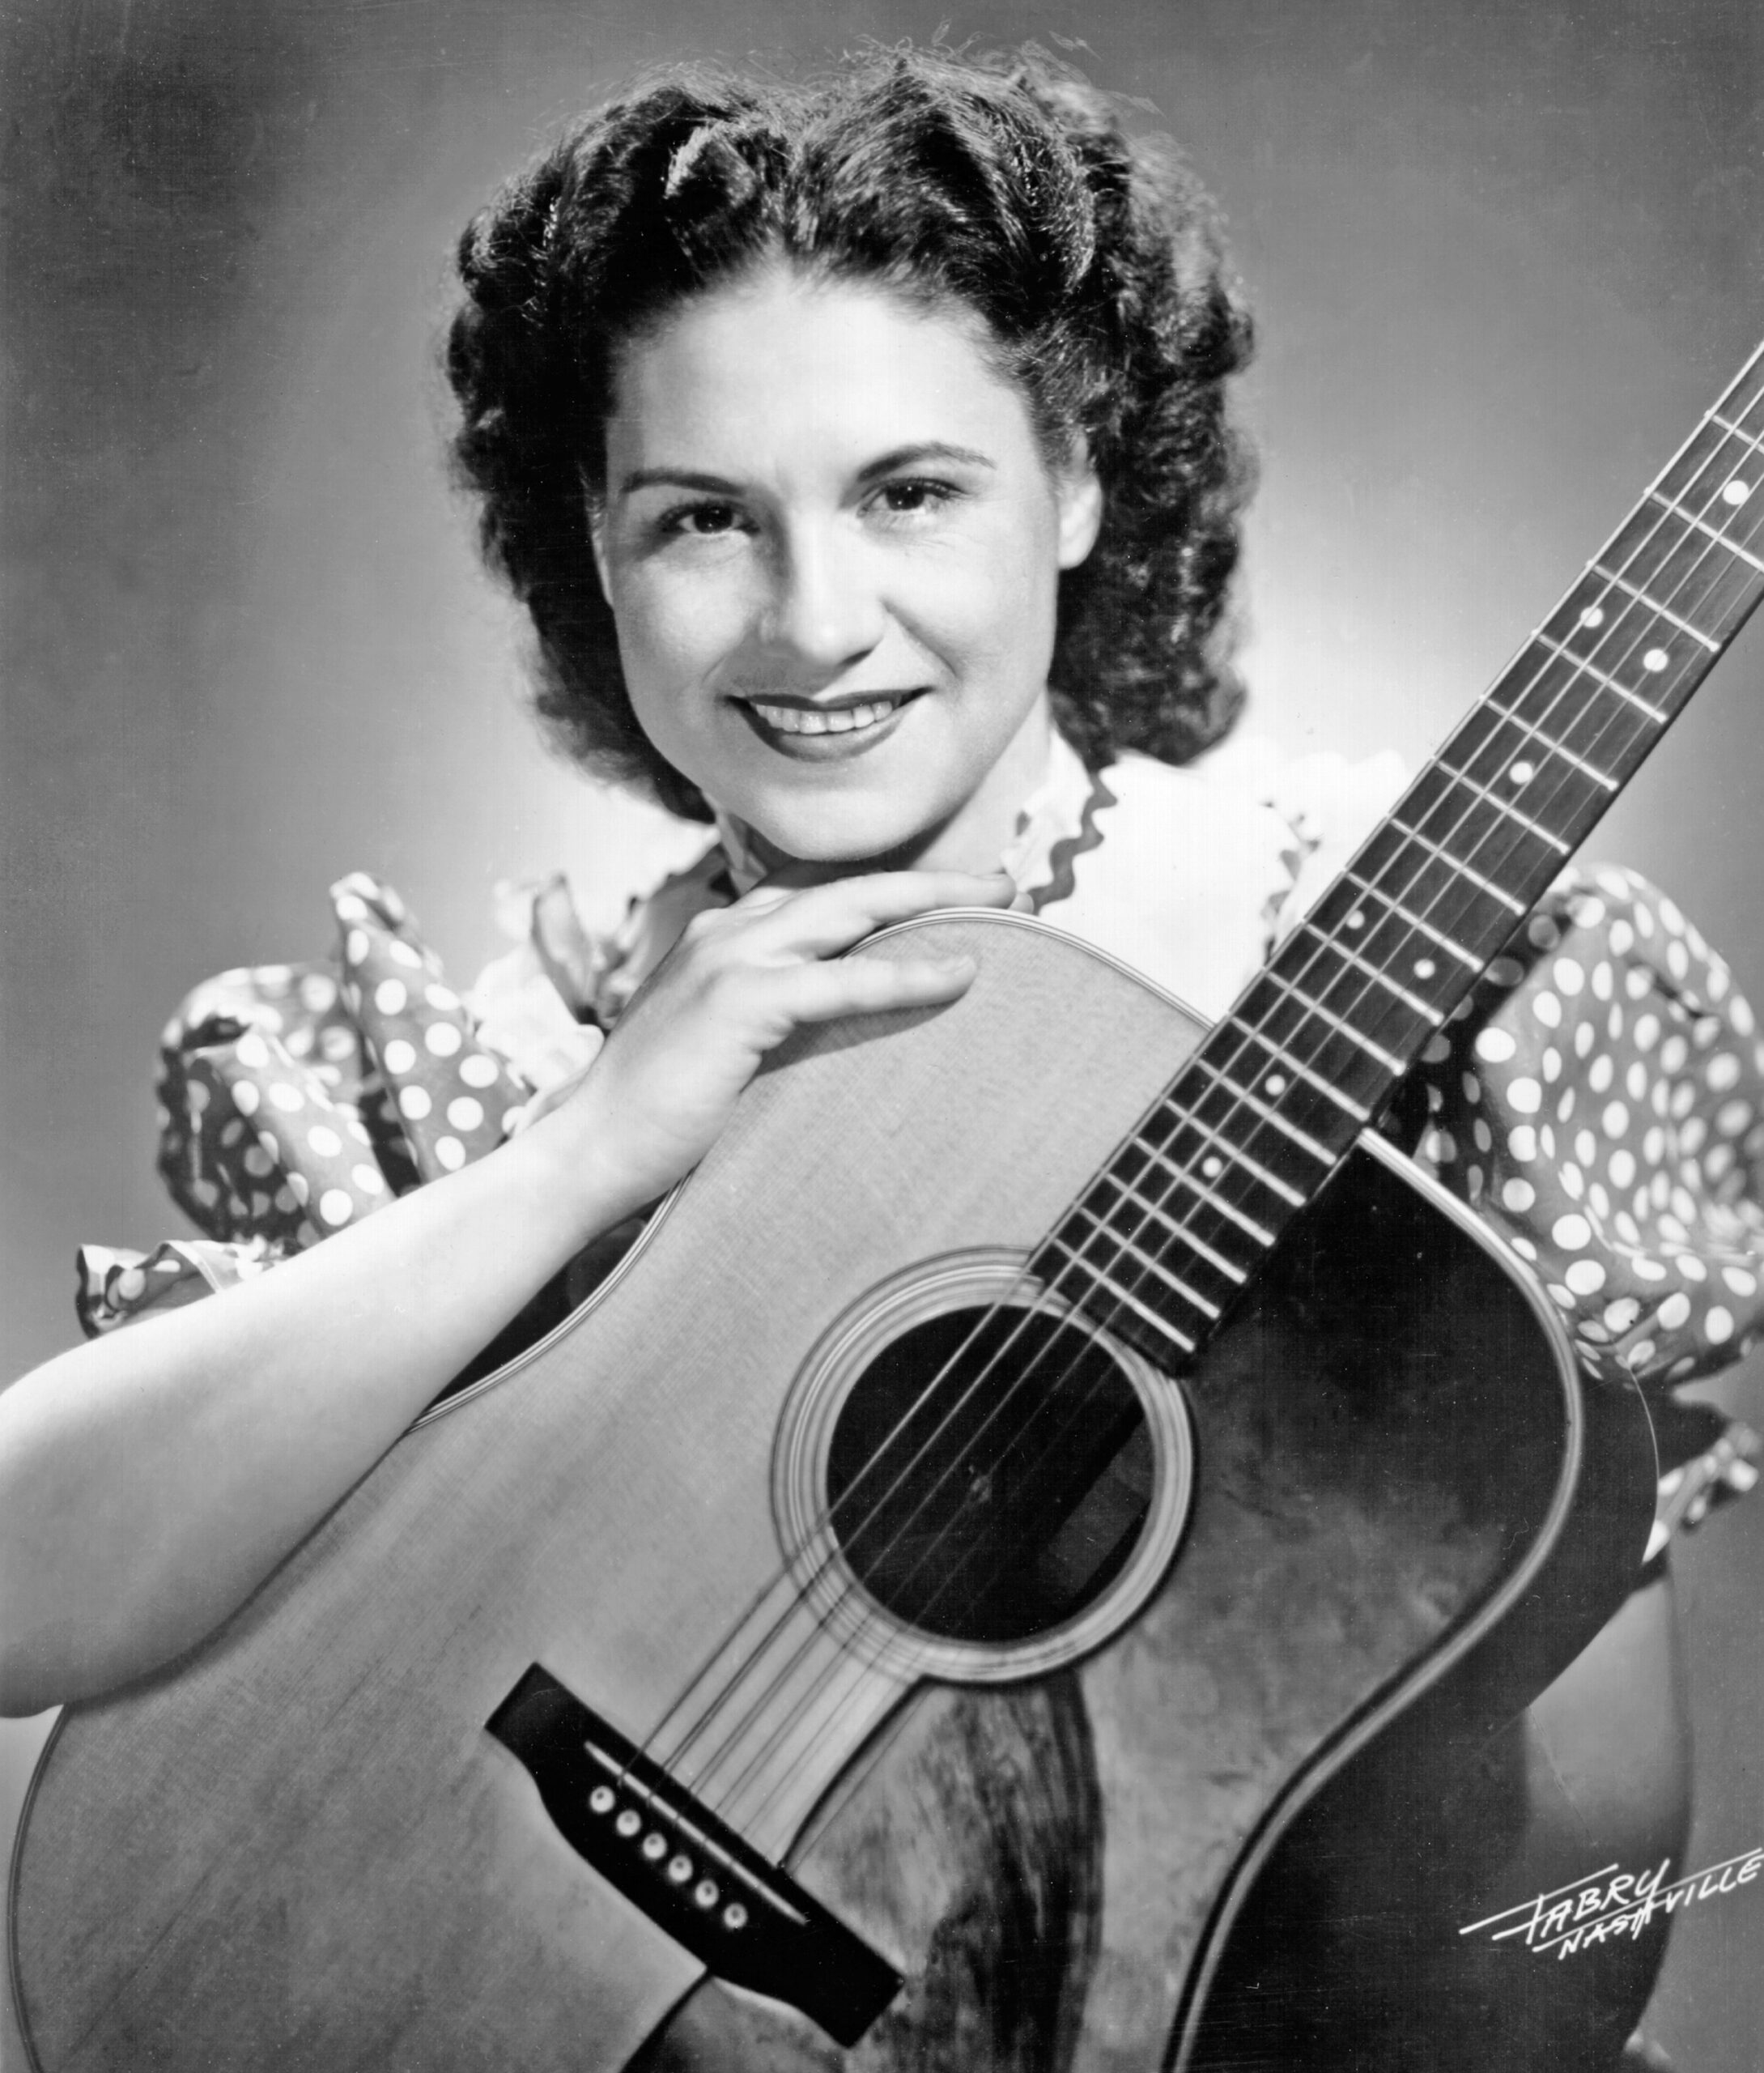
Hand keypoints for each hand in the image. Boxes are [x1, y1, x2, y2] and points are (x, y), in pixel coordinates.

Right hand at [537, 869, 1014, 1219]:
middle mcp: (727, 930)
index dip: (885, 880)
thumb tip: (839, 1030)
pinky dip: (908, 973)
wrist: (590, 1149)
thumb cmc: (656, 1116)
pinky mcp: (742, 1000)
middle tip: (1002, 879)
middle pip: (849, 884)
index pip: (817, 889)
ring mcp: (731, 958)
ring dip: (935, 897)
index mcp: (721, 937)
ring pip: (855, 908)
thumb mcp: (721, 1048)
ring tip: (1003, 899)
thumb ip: (773, 1021)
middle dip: (930, 876)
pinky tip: (962, 972)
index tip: (948, 882)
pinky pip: (846, 979)